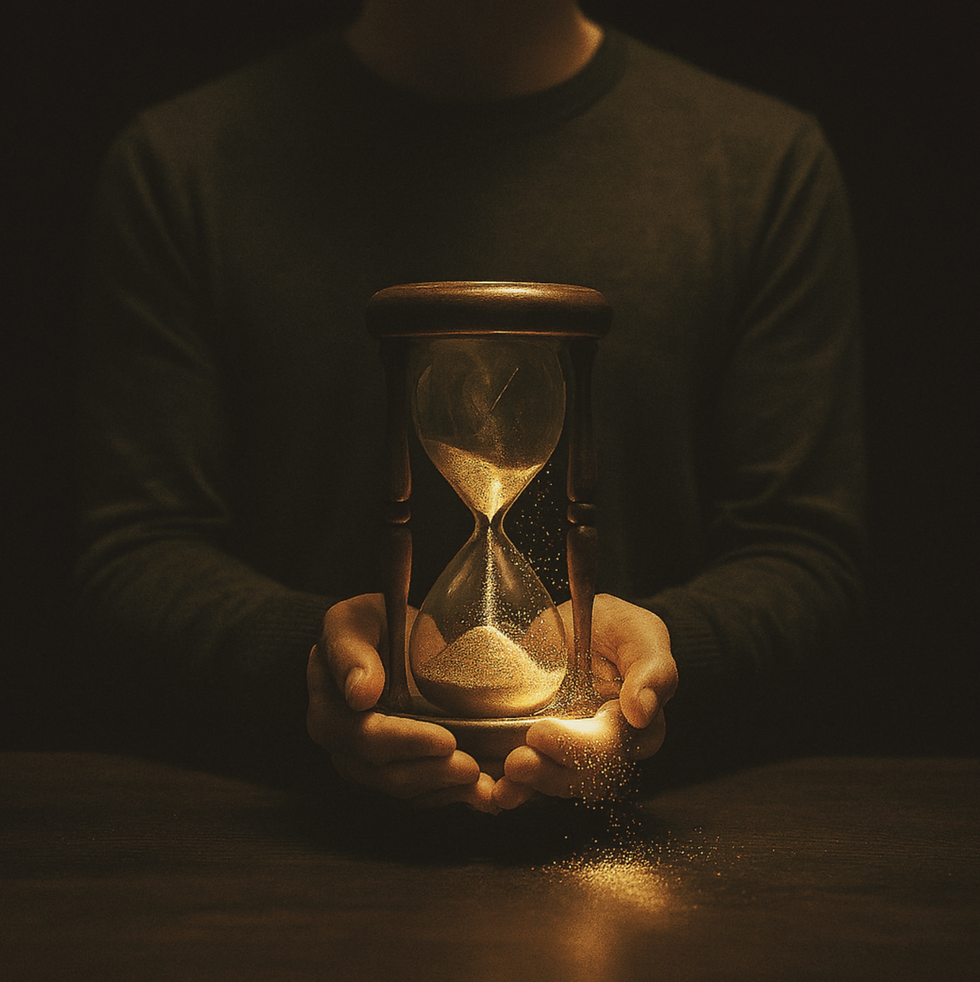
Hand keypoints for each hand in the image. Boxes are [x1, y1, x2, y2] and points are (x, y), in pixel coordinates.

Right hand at [307, 594, 498, 812]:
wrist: (387, 631)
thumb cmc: (369, 621)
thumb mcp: (354, 619)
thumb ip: (350, 651)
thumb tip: (360, 694)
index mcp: (329, 711)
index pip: (364, 736)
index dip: (407, 742)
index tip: (447, 740)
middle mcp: (345, 747)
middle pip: (385, 774)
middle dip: (432, 774)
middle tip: (474, 768)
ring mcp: (370, 764)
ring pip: (406, 791)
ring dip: (448, 792)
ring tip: (487, 788)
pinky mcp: (398, 769)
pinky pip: (422, 793)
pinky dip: (454, 795)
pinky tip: (485, 793)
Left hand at [492, 594, 676, 808]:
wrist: (582, 623)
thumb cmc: (619, 630)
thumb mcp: (640, 634)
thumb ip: (652, 670)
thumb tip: (641, 712)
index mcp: (636, 729)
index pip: (611, 750)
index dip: (577, 749)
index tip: (541, 734)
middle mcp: (605, 750)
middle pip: (581, 778)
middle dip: (547, 774)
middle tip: (516, 762)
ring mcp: (570, 752)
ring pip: (554, 783)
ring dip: (526, 788)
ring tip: (499, 787)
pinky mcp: (541, 749)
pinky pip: (530, 778)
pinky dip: (512, 786)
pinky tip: (492, 789)